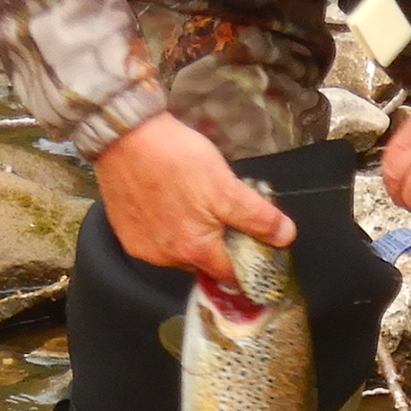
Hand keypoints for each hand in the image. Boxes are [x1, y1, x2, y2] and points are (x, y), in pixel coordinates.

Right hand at [93, 112, 295, 282]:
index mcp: (195, 250)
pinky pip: (155, 241)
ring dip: (190, 236)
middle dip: (217, 245)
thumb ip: (258, 217)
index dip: (247, 264)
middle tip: (223, 214)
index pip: (230, 275)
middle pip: (204, 262)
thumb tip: (285, 237)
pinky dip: (166, 229)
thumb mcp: (227, 187)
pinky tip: (168, 203)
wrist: (125, 136)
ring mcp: (144, 248)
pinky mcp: (126, 234)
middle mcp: (167, 258)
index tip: (255, 252)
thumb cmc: (175, 159)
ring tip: (193, 204)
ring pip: (179, 252)